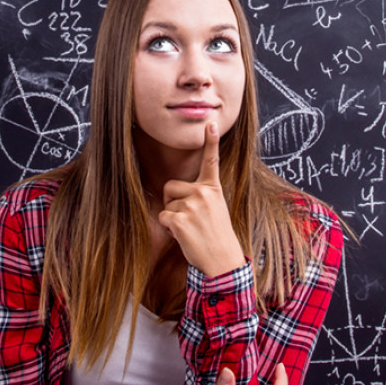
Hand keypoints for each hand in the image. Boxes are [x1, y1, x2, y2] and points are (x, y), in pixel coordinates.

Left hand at [159, 122, 245, 276]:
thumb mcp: (215, 209)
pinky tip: (185, 237)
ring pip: (166, 204)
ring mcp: (191, 205)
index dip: (210, 141)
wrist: (222, 261)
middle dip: (172, 202)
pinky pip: (163, 217)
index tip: (211, 123)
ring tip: (191, 230)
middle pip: (170, 186)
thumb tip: (174, 193)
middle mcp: (203, 193)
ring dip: (173, 218)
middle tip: (189, 218)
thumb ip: (201, 196)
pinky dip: (170, 229)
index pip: (211, 161)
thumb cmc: (216, 236)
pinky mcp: (180, 219)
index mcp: (213, 188)